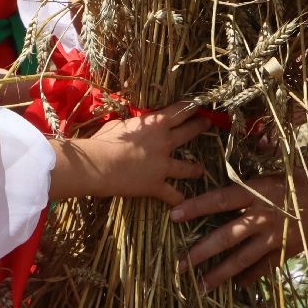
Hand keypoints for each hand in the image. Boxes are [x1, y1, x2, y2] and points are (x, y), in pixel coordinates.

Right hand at [50, 102, 207, 205]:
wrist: (101, 165)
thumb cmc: (104, 140)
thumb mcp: (119, 124)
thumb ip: (131, 125)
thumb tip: (131, 124)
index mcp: (156, 123)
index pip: (180, 110)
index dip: (190, 106)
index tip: (198, 104)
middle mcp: (165, 142)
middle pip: (189, 132)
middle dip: (200, 126)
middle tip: (207, 123)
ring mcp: (164, 165)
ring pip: (187, 167)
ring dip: (195, 169)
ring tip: (200, 170)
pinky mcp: (157, 185)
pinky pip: (172, 194)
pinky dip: (177, 199)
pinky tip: (181, 202)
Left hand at [171, 159, 307, 289]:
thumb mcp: (285, 168)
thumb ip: (261, 179)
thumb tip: (243, 178)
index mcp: (259, 189)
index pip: (219, 199)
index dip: (196, 207)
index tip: (174, 215)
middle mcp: (264, 214)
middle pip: (225, 236)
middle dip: (199, 252)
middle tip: (179, 265)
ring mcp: (277, 235)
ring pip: (242, 258)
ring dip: (220, 273)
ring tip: (201, 285)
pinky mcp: (291, 248)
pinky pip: (266, 266)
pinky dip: (251, 276)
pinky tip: (239, 285)